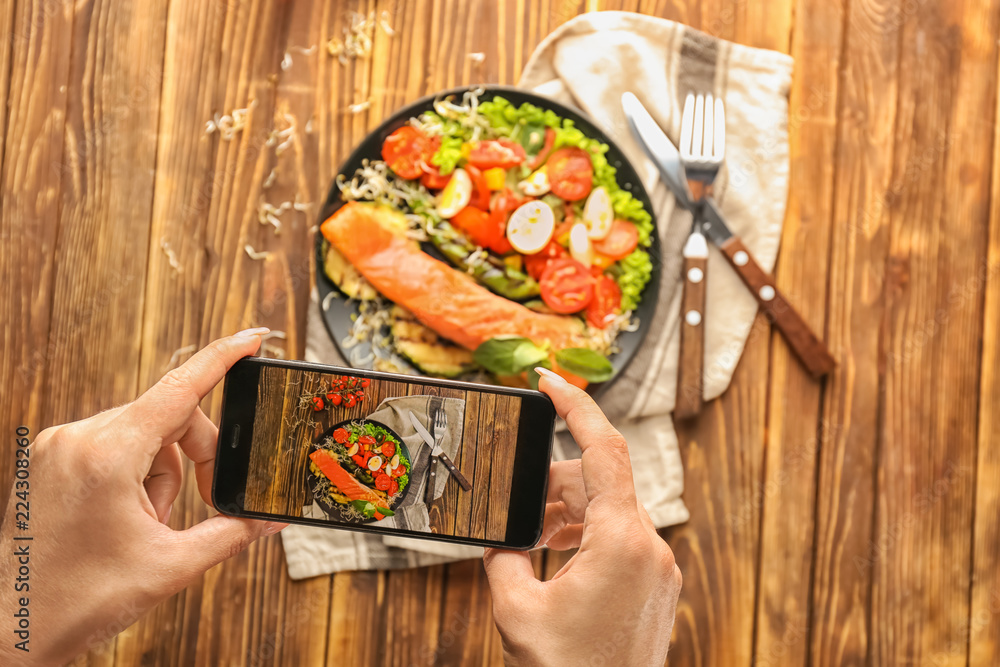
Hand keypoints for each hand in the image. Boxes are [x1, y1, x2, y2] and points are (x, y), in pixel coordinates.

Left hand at [0, 330, 285, 665]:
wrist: (8, 630)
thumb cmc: (76, 600)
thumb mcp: (171, 567)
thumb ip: (231, 533)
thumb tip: (270, 520)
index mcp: (107, 454)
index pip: (180, 388)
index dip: (223, 358)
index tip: (252, 338)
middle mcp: (78, 438)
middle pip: (168, 418)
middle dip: (196, 458)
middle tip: (204, 502)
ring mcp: (59, 446)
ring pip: (142, 436)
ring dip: (163, 475)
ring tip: (147, 525)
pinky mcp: (50, 459)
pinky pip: (113, 447)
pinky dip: (136, 476)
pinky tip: (126, 518)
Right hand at [483, 369, 681, 666]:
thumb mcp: (516, 609)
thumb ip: (503, 558)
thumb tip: (502, 538)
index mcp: (621, 541)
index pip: (603, 448)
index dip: (575, 405)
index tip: (548, 381)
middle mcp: (650, 547)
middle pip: (598, 481)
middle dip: (552, 481)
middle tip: (515, 500)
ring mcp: (659, 567)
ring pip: (610, 509)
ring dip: (567, 511)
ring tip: (533, 538)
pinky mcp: (657, 585)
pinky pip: (621, 537)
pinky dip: (586, 533)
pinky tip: (557, 555)